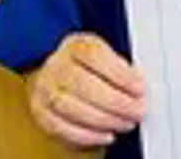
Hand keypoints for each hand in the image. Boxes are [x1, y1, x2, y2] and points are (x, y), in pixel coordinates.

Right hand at [27, 32, 144, 148]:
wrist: (59, 76)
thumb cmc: (90, 67)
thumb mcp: (107, 56)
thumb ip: (122, 68)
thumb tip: (138, 82)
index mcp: (76, 46)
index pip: (95, 56)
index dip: (119, 74)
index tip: (139, 88)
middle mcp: (57, 65)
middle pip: (83, 84)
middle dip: (116, 101)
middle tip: (137, 111)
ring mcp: (46, 89)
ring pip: (72, 108)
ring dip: (105, 120)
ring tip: (126, 123)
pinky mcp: (41, 113)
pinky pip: (62, 128)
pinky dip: (87, 135)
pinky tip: (107, 134)